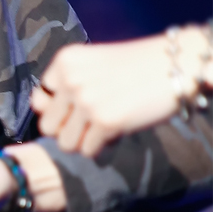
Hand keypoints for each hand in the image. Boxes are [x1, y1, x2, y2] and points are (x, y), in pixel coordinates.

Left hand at [31, 30, 208, 157]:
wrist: (174, 65)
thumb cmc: (134, 67)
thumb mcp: (93, 65)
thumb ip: (67, 85)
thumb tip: (40, 115)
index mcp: (64, 61)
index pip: (38, 99)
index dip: (58, 109)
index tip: (77, 107)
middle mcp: (70, 80)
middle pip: (47, 126)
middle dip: (66, 130)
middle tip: (88, 125)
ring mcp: (87, 101)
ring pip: (65, 143)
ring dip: (83, 142)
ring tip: (101, 130)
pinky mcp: (106, 121)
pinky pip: (87, 151)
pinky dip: (101, 148)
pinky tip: (116, 132)